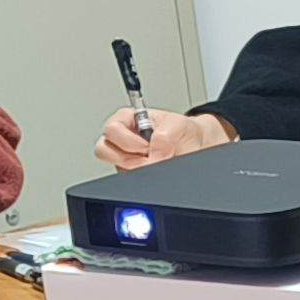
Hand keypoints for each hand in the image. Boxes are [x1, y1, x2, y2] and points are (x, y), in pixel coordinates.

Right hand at [94, 106, 230, 169]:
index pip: (111, 129)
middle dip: (129, 157)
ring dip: (138, 169)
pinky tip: (158, 170)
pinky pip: (129, 180)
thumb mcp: (178, 124)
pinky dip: (145, 179)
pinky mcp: (131, 173)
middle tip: (149, 156)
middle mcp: (122, 139)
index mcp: (126, 119)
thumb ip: (165, 136)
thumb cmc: (182, 131)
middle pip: (104, 150)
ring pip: (116, 168)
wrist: (195, 146)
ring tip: (157, 162)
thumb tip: (154, 154)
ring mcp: (124, 158)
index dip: (127, 140)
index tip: (145, 146)